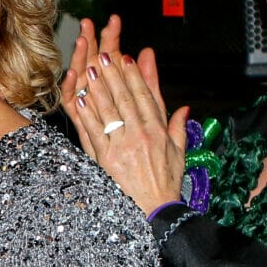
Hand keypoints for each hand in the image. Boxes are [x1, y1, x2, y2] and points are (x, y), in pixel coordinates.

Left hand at [59, 15, 187, 214]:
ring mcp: (122, 147)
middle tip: (104, 56)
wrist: (155, 211)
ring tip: (90, 69)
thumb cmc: (166, 183)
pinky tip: (81, 99)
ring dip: (99, 88)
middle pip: (125, 98)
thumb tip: (185, 107)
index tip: (127, 59)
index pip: (145, 97)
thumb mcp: (179, 153)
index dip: (135, 76)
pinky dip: (88, 114)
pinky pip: (95, 132)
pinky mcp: (106, 159)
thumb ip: (179, 127)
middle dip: (114, 74)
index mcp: (157, 132)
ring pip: (109, 111)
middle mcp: (140, 136)